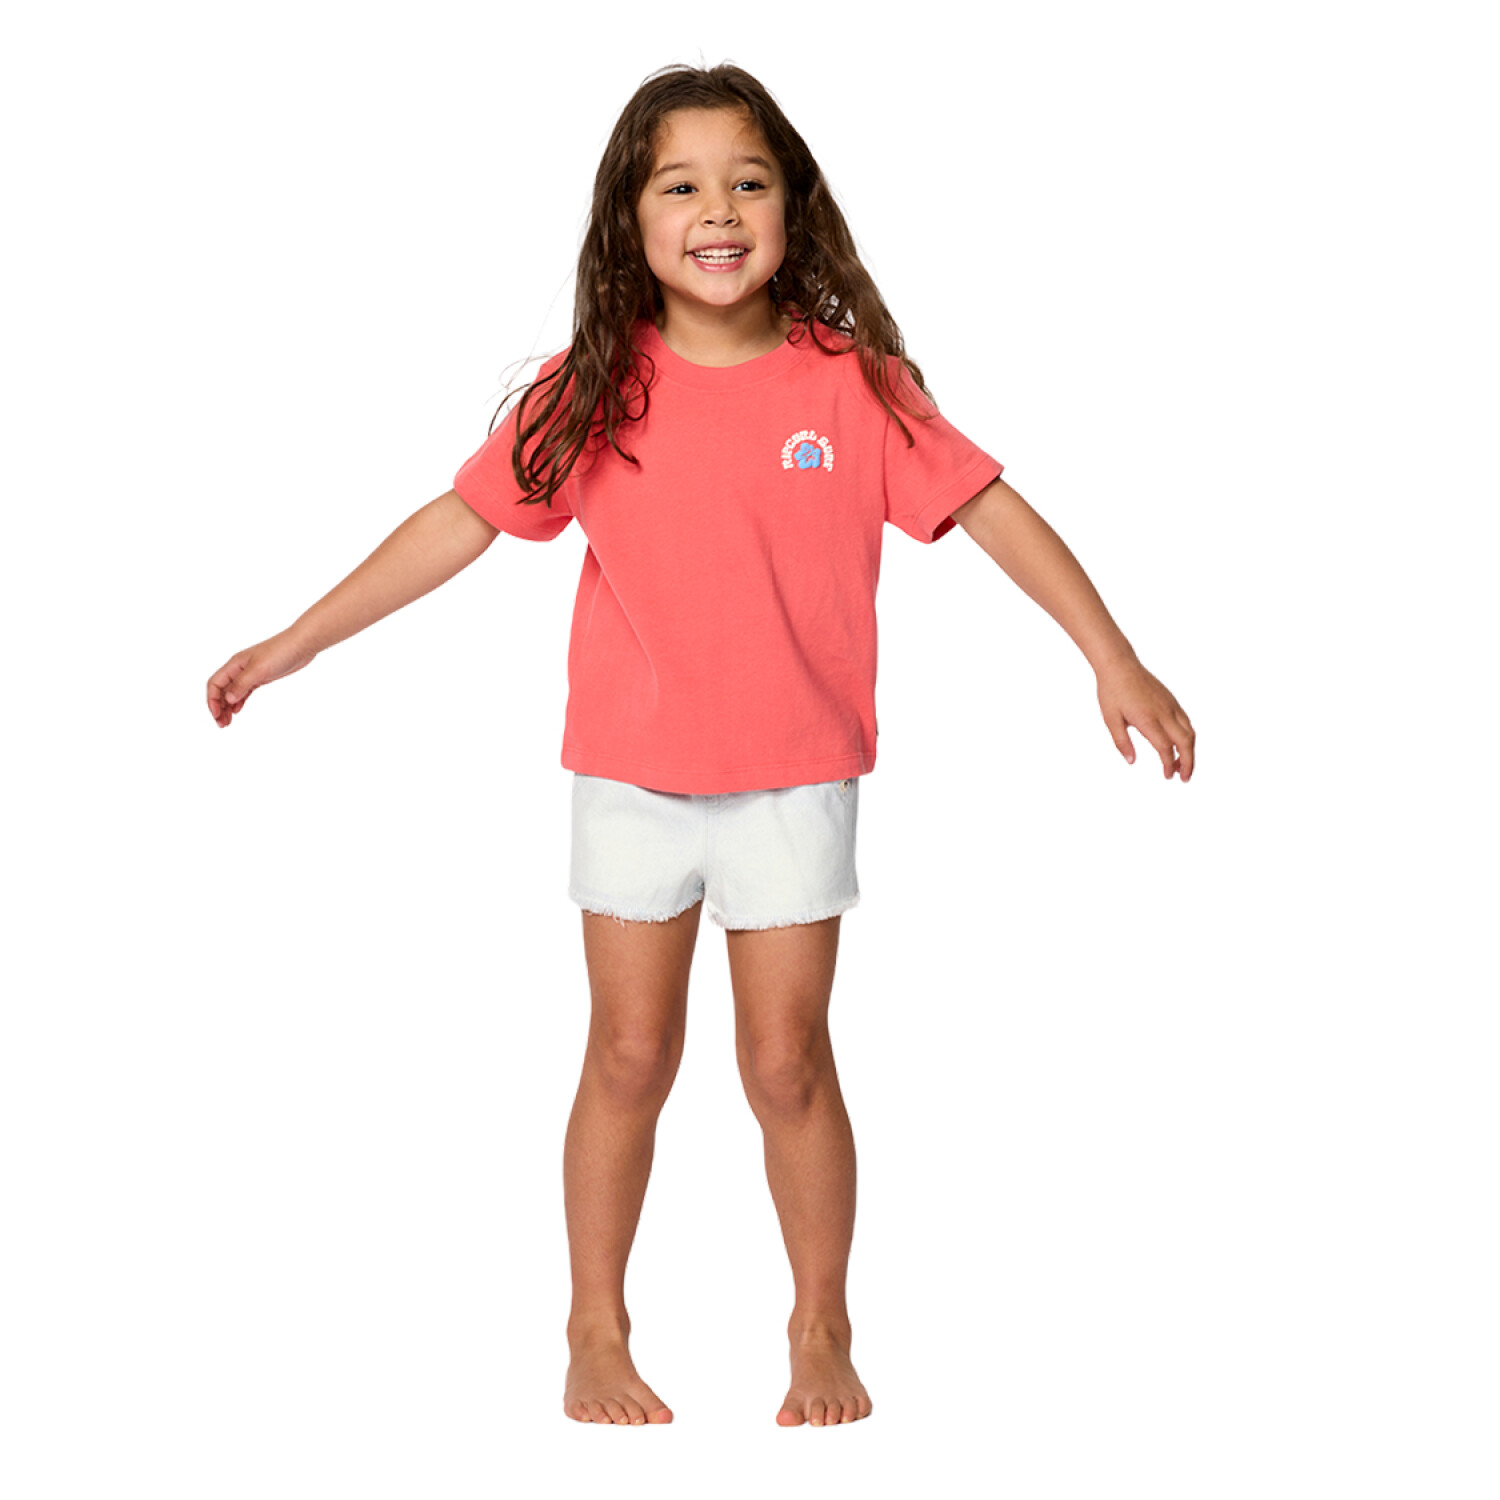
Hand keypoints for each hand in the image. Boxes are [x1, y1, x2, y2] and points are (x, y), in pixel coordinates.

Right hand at [206, 630, 317, 727]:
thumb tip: (228, 699)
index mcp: (234, 664)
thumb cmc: (281, 652)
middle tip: (221, 724)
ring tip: (227, 722)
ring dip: (227, 707)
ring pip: (232, 692)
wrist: (301, 644)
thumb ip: (242, 684)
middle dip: (218, 707)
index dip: (212, 700)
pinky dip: (239, 701)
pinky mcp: (261, 677)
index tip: (217, 715)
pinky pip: (244, 691)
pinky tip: (237, 711)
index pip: (215, 683)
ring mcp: (250, 673)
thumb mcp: (259, 670)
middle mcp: (239, 669)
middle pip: (221, 690)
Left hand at [1096, 658, 1194, 780]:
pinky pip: (1186, 721)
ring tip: (1184, 765)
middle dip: (1189, 762)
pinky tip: (1180, 745)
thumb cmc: (1112, 692)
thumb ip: (1122, 742)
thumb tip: (1131, 761)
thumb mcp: (1111, 719)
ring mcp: (1171, 705)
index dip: (1169, 765)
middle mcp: (1164, 713)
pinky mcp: (1172, 700)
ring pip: (1190, 731)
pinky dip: (1188, 736)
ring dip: (1190, 750)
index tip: (1167, 776)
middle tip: (1185, 778)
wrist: (1120, 665)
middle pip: (1186, 742)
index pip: (1165, 748)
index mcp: (1148, 719)